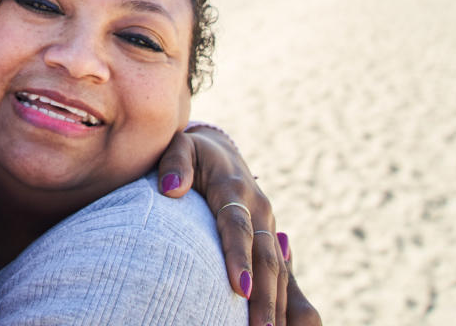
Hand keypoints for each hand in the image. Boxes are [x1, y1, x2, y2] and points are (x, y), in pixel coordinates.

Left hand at [157, 126, 320, 325]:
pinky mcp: (273, 239)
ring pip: (279, 270)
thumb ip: (174, 163)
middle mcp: (259, 208)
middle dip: (266, 297)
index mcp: (234, 188)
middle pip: (265, 257)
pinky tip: (280, 325)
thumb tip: (170, 187)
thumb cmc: (192, 154)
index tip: (240, 289)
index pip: (237, 226)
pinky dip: (285, 301)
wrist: (221, 153)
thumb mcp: (180, 147)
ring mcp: (270, 225)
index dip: (239, 256)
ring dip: (278, 305)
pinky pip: (284, 273)